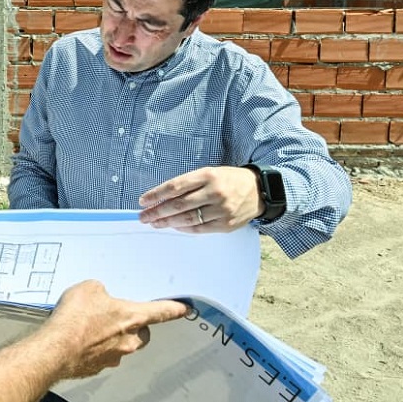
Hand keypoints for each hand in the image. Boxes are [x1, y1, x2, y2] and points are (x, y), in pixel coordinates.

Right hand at [44, 280, 187, 378]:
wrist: (55, 350)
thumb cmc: (73, 321)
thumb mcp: (88, 288)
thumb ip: (101, 289)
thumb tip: (100, 295)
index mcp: (131, 317)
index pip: (161, 312)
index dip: (174, 309)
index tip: (184, 309)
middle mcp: (128, 340)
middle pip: (141, 332)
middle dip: (132, 324)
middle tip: (113, 314)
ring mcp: (115, 356)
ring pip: (122, 344)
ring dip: (112, 336)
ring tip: (89, 326)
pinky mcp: (99, 366)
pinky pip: (104, 354)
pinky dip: (96, 347)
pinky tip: (81, 338)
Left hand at [137, 166, 262, 232]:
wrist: (259, 190)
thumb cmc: (228, 180)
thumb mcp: (209, 173)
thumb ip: (188, 184)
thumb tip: (162, 198)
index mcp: (208, 175)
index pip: (175, 186)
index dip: (157, 194)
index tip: (143, 200)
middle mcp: (214, 192)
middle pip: (178, 205)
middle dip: (157, 211)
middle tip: (143, 216)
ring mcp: (221, 210)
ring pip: (187, 219)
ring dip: (167, 222)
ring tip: (155, 223)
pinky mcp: (226, 224)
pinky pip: (199, 229)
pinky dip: (184, 228)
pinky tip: (173, 226)